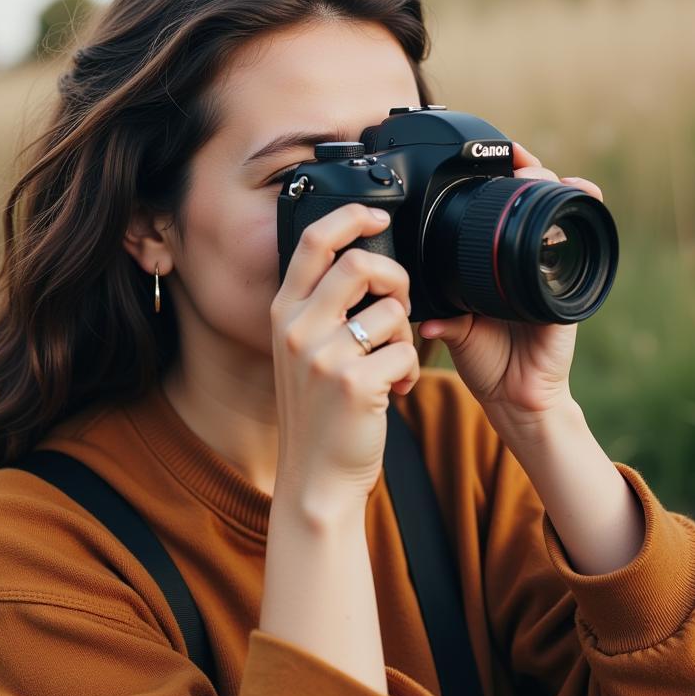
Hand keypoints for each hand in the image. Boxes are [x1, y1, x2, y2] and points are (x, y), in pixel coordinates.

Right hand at [271, 203, 420, 522]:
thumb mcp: (302, 352)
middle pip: (361, 264)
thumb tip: (367, 266)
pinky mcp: (354, 383)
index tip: (377, 216)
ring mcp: (323, 356)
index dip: (349, 218)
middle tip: (401, 304)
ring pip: (392, 311)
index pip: (313, 241)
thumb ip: (321, 308)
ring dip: (405, 336)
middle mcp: (297, 328)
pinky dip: (411, 371)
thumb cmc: (318, 412)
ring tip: (392, 364)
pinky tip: (396, 391)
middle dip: (396, 278)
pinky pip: (407, 352)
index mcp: (284, 312)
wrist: (314, 479)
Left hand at [417, 143, 603, 424]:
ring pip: (558, 217)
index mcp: (497, 267)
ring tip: (542, 172)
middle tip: (517, 163)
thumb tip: (420, 313)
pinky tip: (583, 193)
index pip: (501, 214)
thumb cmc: (488, 363)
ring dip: (555, 187)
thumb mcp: (457, 330)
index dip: (499, 184)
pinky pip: (582, 248)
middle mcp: (526, 264)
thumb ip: (443, 316)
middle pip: (534, 204)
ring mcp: (551, 273)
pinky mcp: (569, 288)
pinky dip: (583, 220)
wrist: (515, 399)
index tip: (490, 159)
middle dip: (529, 175)